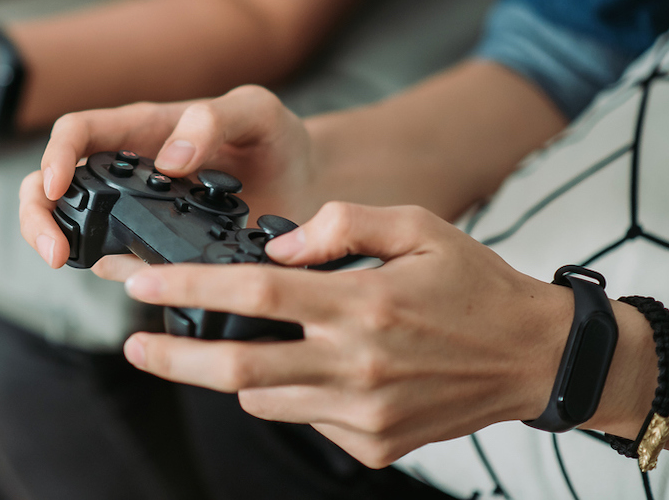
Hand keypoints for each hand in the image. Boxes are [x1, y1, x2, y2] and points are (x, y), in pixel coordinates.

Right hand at [18, 85, 320, 269]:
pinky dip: (109, 272)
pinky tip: (131, 280)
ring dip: (56, 243)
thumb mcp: (257, 113)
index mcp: (143, 127)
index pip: (77, 131)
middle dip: (37, 213)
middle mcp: (127, 168)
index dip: (57, 155)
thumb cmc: (275, 138)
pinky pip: (113, 260)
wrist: (304, 184)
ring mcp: (133, 209)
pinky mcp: (149, 245)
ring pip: (70, 223)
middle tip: (52, 250)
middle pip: (51, 183)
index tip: (58, 186)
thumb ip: (215, 120)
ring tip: (68, 263)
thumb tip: (169, 160)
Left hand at [115, 202, 574, 467]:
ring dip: (232, 374)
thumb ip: (345, 222)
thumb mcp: (418, 226)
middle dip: (174, 358)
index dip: (190, 289)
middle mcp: (358, 364)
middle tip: (133, 346)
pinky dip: (289, 393)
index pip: (255, 293)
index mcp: (363, 303)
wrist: (534, 358)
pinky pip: (305, 419)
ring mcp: (364, 413)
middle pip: (238, 368)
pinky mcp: (373, 445)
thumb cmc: (471, 282)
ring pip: (264, 399)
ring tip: (228, 345)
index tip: (142, 285)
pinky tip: (312, 367)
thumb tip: (281, 241)